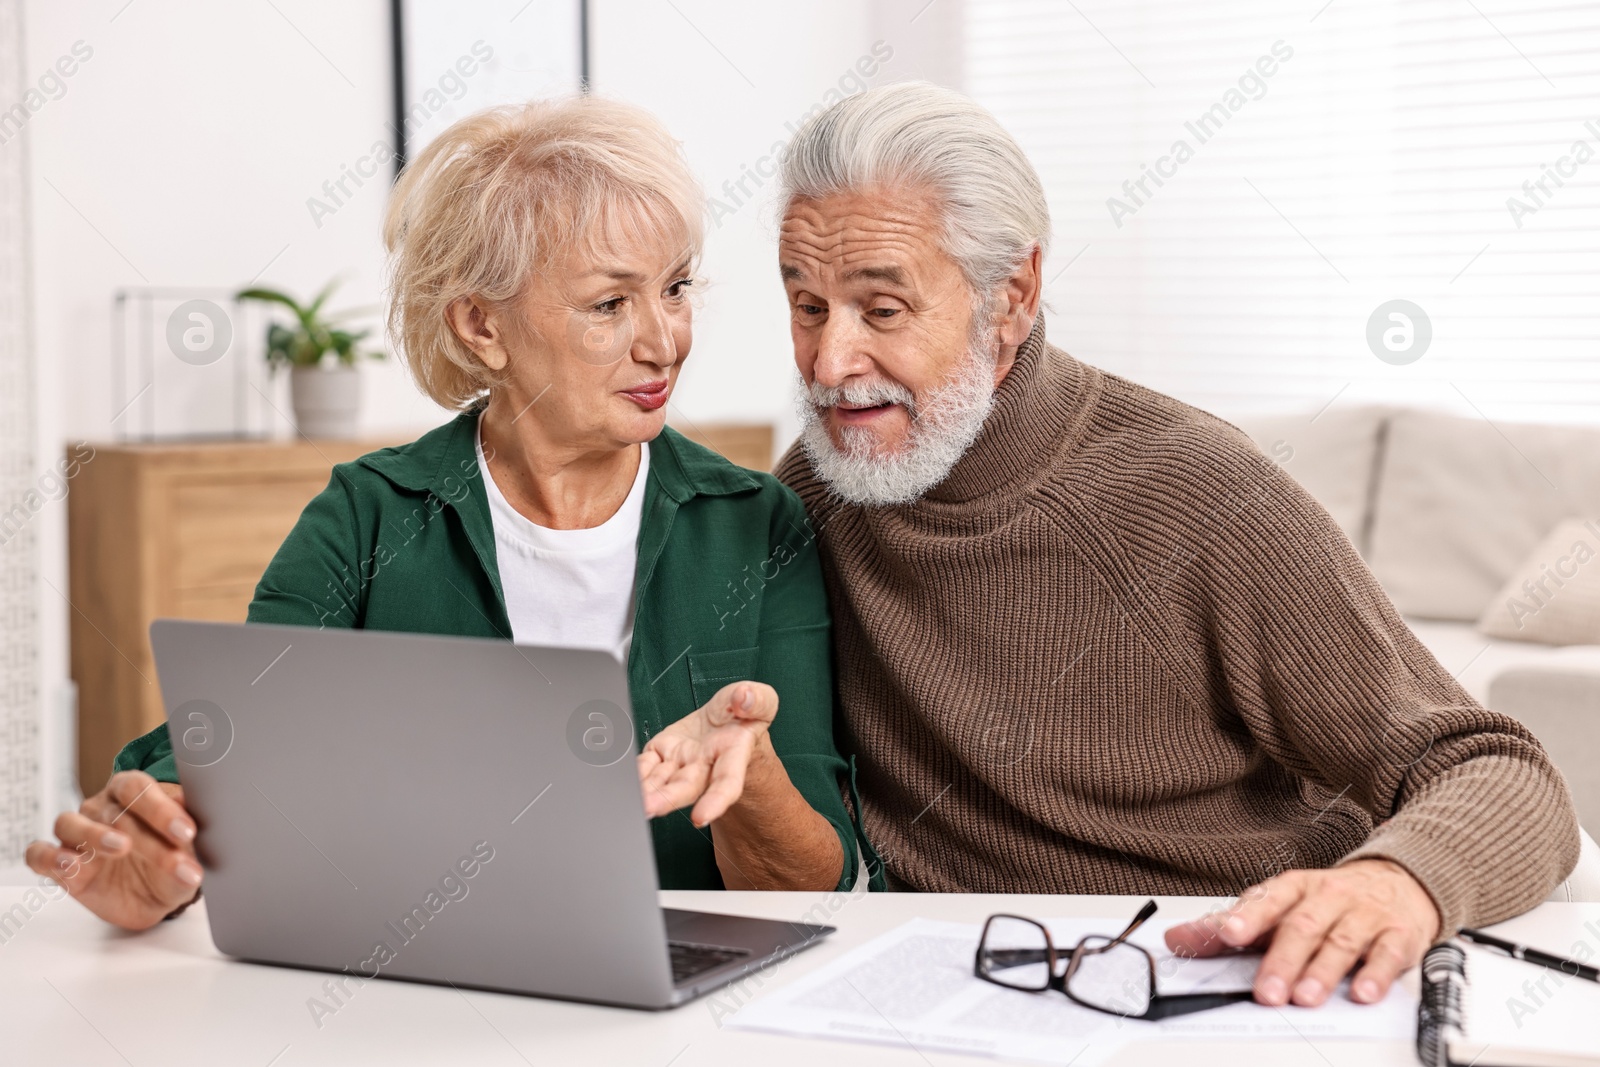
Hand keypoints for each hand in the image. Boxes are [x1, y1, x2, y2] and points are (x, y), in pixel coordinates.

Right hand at [24, 770, 202, 930]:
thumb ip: (192, 842)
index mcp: (132, 792)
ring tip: (121, 847)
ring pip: (69, 823)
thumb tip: (196, 835)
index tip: (188, 831)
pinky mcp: (60, 866)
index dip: (161, 807)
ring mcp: (77, 835)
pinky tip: (70, 865)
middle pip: (114, 813)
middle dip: (149, 838)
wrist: (159, 894)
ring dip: (94, 835)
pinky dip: (49, 857)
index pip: (138, 787)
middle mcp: (100, 808)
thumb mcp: (191, 852)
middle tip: (175, 858)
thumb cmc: (174, 859)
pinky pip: (38, 854)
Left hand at [637, 681, 777, 827]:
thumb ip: (756, 700)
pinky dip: (633, 772)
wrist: (729, 720)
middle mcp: (705, 765)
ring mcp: (682, 762)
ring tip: (628, 799)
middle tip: (648, 808)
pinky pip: (645, 765)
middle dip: (667, 799)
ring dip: (644, 791)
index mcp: (733, 754)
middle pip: (686, 787)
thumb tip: (742, 698)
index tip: (701, 817)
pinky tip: (622, 778)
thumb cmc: (745, 715)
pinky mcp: (662, 752)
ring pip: (661, 781)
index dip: (715, 800)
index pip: (727, 782)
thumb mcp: (762, 701)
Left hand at [1163, 858, 1441, 1006]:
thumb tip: (1178, 939)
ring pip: (1340, 942)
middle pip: (1302, 927)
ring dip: (1322, 972)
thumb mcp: (1278, 905)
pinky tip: (1363, 993)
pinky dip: (1376, 975)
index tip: (1229, 934)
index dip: (1247, 917)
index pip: (1267, 900)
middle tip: (1267, 992)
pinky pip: (1387, 954)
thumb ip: (1229, 926)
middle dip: (1282, 961)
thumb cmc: (1327, 900)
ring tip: (1305, 997)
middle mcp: (1328, 897)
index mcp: (1294, 888)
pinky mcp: (1397, 935)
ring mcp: (1363, 915)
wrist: (1396, 882)